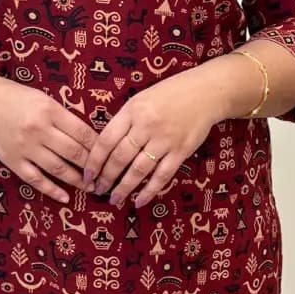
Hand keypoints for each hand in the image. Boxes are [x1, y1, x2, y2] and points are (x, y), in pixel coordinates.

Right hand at [0, 75, 97, 202]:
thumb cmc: (15, 97)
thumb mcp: (43, 99)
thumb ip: (63, 117)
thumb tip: (89, 138)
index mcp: (49, 110)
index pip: (83, 132)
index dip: (99, 147)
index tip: (108, 155)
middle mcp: (38, 129)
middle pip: (74, 152)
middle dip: (92, 166)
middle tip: (105, 175)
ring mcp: (25, 147)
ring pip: (58, 168)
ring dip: (77, 180)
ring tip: (90, 187)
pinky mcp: (12, 160)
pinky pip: (35, 179)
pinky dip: (52, 190)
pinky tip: (65, 197)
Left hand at [82, 70, 220, 207]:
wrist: (206, 92)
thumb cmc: (170, 94)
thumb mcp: (141, 99)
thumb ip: (125, 120)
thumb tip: (105, 147)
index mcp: (132, 110)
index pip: (106, 140)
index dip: (94, 161)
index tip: (87, 175)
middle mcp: (147, 125)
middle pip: (120, 157)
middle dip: (106, 177)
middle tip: (98, 190)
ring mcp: (165, 139)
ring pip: (139, 170)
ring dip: (124, 188)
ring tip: (114, 199)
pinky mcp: (181, 151)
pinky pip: (162, 175)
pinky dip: (149, 191)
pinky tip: (139, 201)